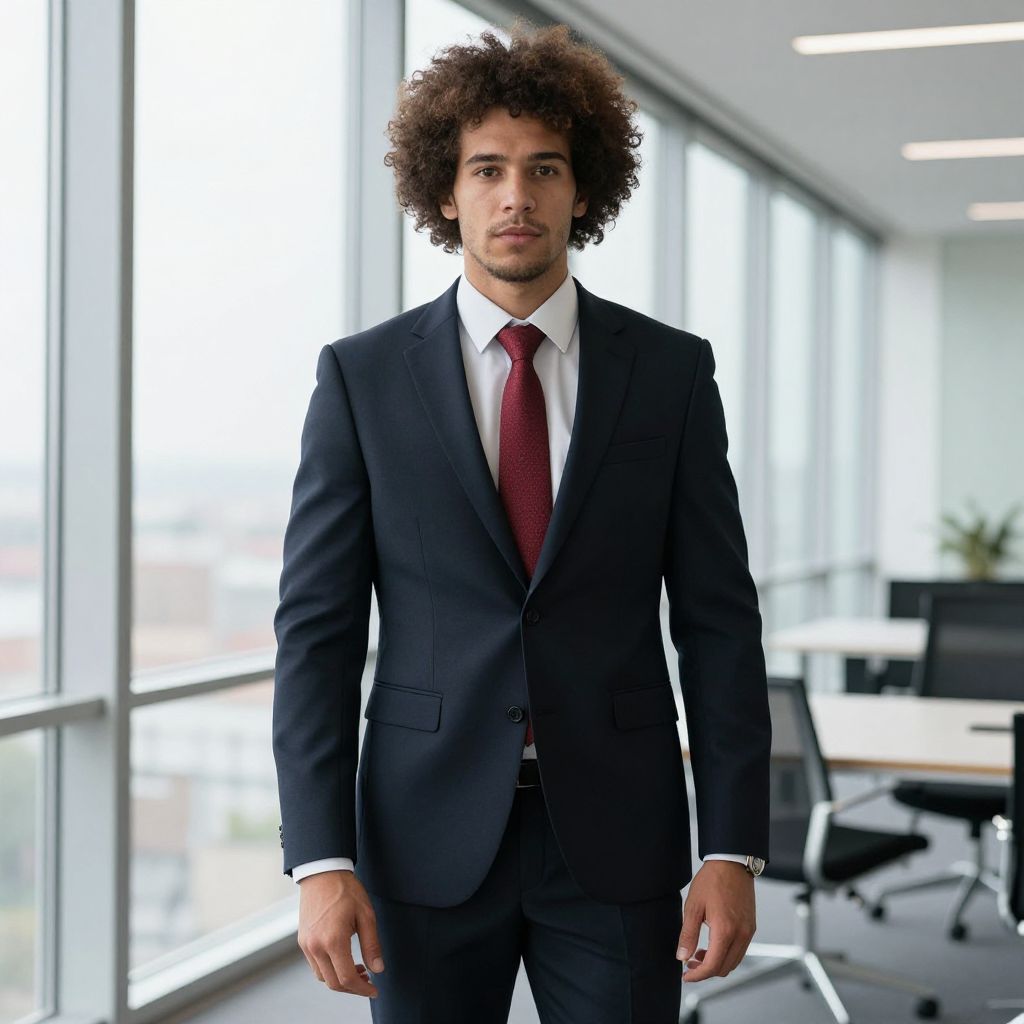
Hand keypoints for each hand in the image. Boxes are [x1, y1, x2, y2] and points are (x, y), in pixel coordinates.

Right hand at [297, 869, 382, 997]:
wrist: (322, 872)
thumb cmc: (345, 890)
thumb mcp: (366, 915)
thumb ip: (372, 945)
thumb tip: (378, 969)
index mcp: (333, 940)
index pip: (347, 978)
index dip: (362, 989)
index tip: (374, 990)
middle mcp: (316, 946)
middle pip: (333, 983)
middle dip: (353, 988)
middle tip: (368, 981)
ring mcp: (306, 944)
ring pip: (323, 977)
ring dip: (340, 979)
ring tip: (358, 969)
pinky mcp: (303, 940)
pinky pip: (315, 965)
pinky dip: (329, 969)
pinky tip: (343, 959)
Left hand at [676, 860, 755, 982]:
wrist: (732, 863)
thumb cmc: (713, 880)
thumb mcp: (693, 906)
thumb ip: (687, 934)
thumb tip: (682, 955)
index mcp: (725, 930)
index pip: (712, 966)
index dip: (697, 975)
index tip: (686, 975)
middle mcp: (741, 934)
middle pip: (724, 968)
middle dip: (706, 971)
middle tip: (689, 964)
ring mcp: (748, 931)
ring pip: (734, 961)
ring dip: (716, 963)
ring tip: (699, 954)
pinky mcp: (751, 926)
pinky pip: (740, 950)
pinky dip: (726, 954)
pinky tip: (713, 944)